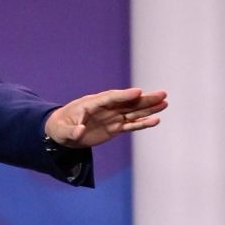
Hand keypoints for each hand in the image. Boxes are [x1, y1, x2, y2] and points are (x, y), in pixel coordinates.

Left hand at [44, 88, 167, 148]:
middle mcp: (104, 108)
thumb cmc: (60, 128)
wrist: (62, 133)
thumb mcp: (62, 131)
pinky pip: (130, 125)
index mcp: (90, 104)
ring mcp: (111, 117)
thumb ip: (72, 131)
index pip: (110, 98)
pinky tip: (155, 120)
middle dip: (144, 99)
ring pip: (132, 112)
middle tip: (162, 94)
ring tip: (165, 103)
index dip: (124, 95)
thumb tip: (80, 131)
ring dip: (148, 108)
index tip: (138, 92)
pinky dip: (142, 123)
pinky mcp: (114, 128)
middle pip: (127, 102)